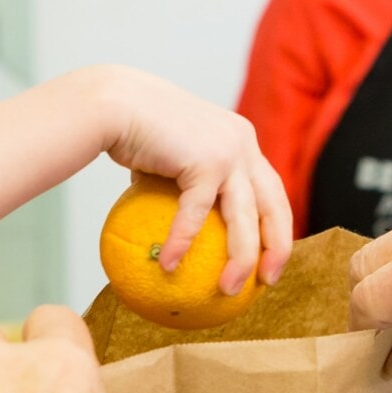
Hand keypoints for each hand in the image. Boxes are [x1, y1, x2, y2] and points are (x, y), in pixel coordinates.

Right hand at [88, 65, 292, 295]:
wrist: (114, 102)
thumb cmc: (133, 130)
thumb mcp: (171, 156)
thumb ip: (185, 182)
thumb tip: (179, 224)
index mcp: (241, 141)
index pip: (271, 190)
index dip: (276, 226)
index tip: (269, 257)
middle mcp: (243, 144)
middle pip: (275, 206)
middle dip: (278, 248)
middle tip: (267, 282)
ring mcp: (229, 152)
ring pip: (245, 219)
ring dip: (240, 261)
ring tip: (227, 290)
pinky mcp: (206, 161)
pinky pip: (196, 215)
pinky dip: (181, 243)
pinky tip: (168, 266)